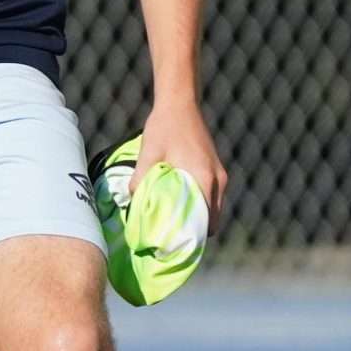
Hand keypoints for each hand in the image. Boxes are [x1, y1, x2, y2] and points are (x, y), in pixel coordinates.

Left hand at [136, 96, 226, 228]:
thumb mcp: (148, 155)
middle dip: (195, 233)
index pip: (206, 222)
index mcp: (205, 179)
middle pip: (212, 220)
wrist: (180, 103)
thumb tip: (131, 205)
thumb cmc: (164, 128)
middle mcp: (218, 180)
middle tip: (171, 240)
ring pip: (213, 209)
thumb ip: (140, 180)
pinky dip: (200, 205)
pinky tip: (180, 205)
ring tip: (174, 225)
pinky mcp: (216, 169)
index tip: (175, 247)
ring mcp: (220, 174)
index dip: (192, 239)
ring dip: (198, 219)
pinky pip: (212, 197)